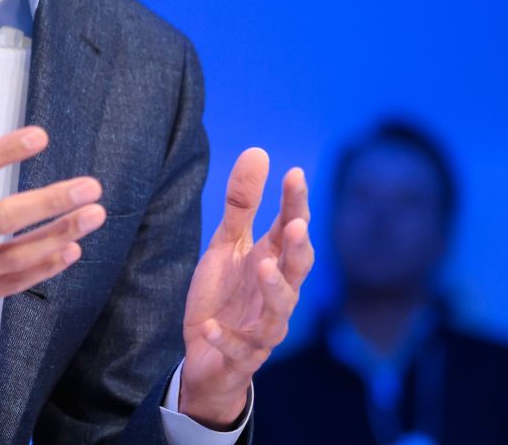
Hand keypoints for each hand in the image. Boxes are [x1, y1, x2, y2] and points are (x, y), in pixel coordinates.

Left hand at [178, 148, 313, 428]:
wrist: (208, 355)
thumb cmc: (225, 294)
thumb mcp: (227, 245)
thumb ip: (241, 204)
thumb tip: (259, 151)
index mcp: (272, 262)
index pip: (291, 229)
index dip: (295, 203)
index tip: (296, 174)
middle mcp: (275, 294)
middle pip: (297, 269)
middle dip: (299, 248)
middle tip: (296, 224)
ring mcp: (262, 326)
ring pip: (278, 312)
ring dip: (274, 290)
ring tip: (264, 266)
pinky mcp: (241, 355)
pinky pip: (238, 349)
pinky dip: (226, 338)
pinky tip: (212, 326)